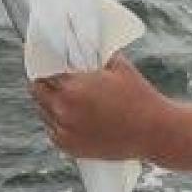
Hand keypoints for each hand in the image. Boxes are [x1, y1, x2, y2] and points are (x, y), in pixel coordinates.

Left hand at [29, 53, 170, 159]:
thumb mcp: (118, 65)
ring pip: (43, 113)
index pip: (43, 73)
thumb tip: (83, 44)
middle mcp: (62, 110)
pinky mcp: (69, 148)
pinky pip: (52, 131)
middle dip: (45, 86)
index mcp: (71, 87)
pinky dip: (58, 123)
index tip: (52, 66)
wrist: (154, 131)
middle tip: (56, 81)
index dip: (47, 67)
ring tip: (68, 99)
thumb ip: (95, 54)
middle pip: (37, 93)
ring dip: (50, 105)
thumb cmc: (138, 96)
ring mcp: (64, 131)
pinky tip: (73, 117)